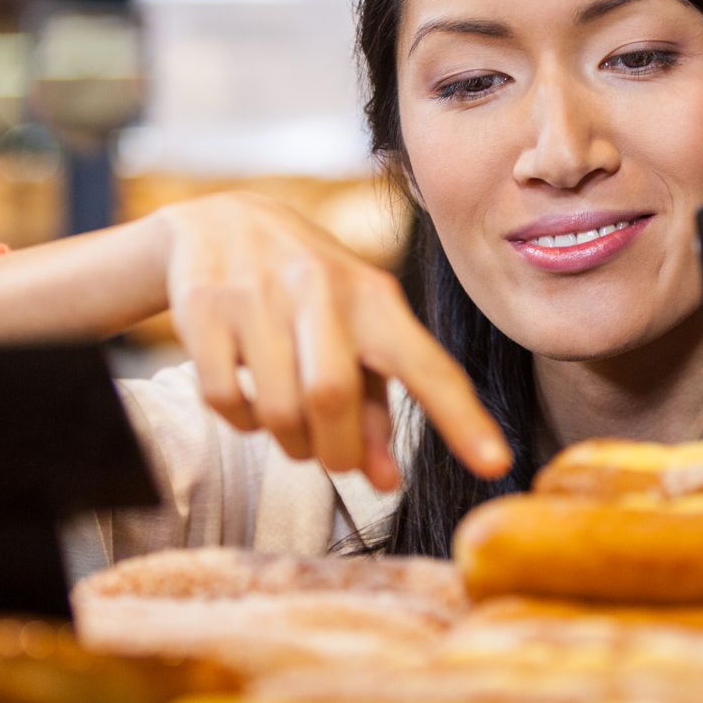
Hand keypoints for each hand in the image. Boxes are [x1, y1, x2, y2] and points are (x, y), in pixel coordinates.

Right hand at [154, 192, 510, 490]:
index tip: (497, 464)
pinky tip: (249, 401)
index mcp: (373, 297)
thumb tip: (386, 481)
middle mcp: (320, 287)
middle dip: (335, 451)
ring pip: (279, 409)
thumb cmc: (304, 292)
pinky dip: (242, 423)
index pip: (427, 365)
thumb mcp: (351, 332)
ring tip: (291, 428)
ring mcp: (258, 293)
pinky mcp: (205, 306)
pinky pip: (226, 399)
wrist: (219, 221)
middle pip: (333, 397)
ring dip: (289, 443)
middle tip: (332, 459)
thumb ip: (374, 407)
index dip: (462, 419)